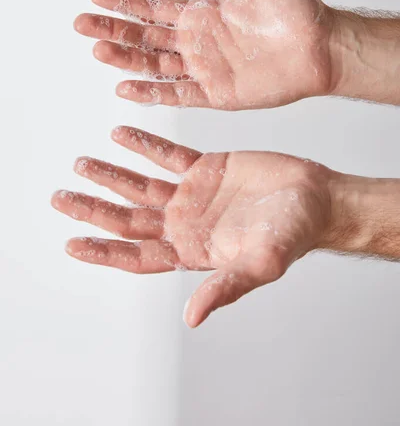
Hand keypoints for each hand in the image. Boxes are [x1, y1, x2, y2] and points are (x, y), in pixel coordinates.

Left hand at [51, 127, 333, 326]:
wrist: (315, 199)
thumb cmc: (293, 236)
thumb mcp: (260, 264)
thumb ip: (224, 286)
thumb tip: (191, 318)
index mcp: (192, 250)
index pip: (137, 254)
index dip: (104, 251)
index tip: (72, 243)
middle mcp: (185, 224)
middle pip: (129, 218)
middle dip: (94, 208)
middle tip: (61, 197)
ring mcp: (193, 195)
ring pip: (142, 185)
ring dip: (112, 175)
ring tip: (83, 163)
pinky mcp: (205, 168)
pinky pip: (167, 155)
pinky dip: (144, 145)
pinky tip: (122, 134)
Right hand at [74, 0, 335, 109]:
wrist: (322, 47)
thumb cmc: (298, 10)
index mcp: (203, 14)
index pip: (154, 8)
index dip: (126, 2)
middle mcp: (198, 43)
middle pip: (145, 37)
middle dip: (113, 30)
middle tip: (82, 24)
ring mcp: (205, 69)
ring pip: (155, 65)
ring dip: (125, 58)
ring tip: (97, 50)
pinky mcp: (217, 94)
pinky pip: (178, 94)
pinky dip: (151, 92)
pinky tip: (126, 87)